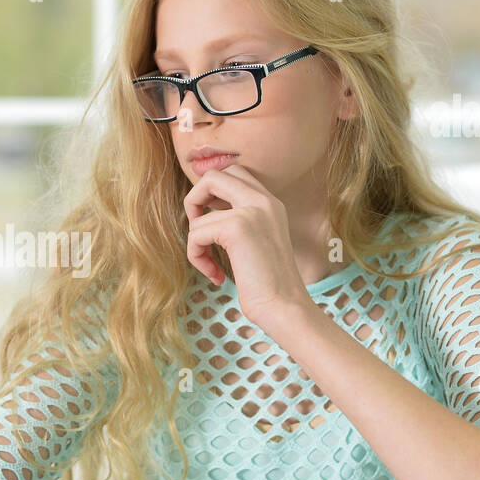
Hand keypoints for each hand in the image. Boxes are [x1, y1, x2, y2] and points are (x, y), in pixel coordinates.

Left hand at [183, 163, 310, 325]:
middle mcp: (264, 200)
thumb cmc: (268, 285)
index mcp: (271, 202)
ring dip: (194, 242)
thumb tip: (203, 210)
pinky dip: (197, 257)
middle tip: (201, 233)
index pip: (234, 172)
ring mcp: (251, 211)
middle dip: (194, 201)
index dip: (211, 193)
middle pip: (213, 175)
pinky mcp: (237, 227)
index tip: (210, 223)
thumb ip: (240, 220)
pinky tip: (215, 276)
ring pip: (197, 210)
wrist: (285, 307)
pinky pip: (195, 234)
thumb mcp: (257, 242)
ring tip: (210, 264)